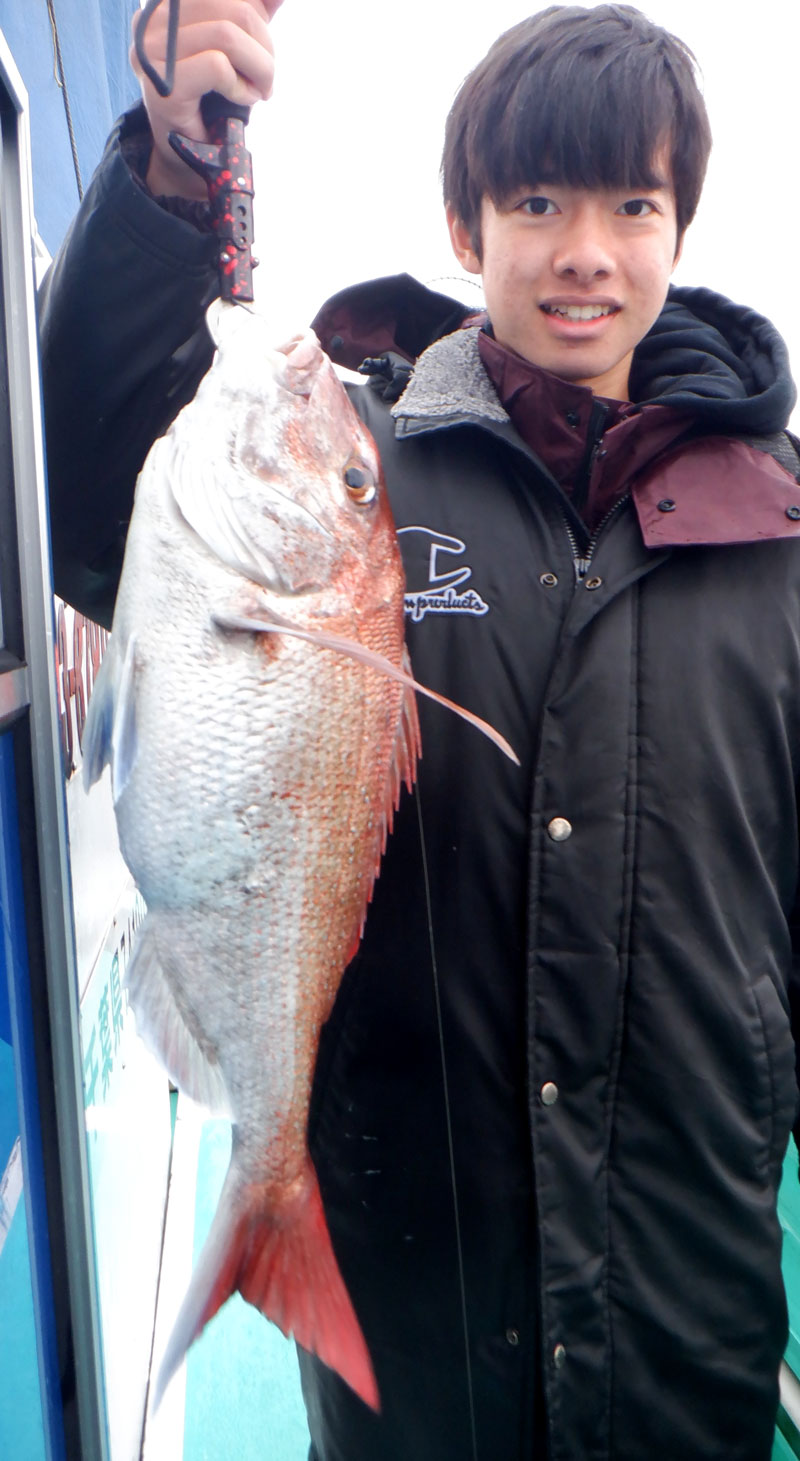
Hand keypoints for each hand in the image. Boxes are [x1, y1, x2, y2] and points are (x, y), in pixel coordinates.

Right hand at [131, 0, 282, 198]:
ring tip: (258, 89)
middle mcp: (153, 22)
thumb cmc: (212, 98)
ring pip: (228, 35)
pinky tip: (239, 99)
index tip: (263, 41)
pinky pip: (218, 67)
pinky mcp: (165, 84)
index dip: (256, 11)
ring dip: (259, 68)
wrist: (190, 154)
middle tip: (265, 76)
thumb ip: (252, 12)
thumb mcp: (235, 46)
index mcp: (168, 5)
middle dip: (264, 45)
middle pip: (234, 8)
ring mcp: (153, 53)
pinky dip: (240, 86)